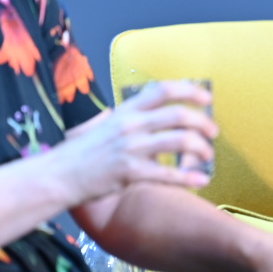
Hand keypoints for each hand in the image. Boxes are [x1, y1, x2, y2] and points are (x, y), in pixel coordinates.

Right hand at [57, 80, 217, 202]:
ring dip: (200, 149)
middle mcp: (130, 125)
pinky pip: (168, 174)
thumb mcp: (109, 125)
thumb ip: (135, 119)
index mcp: (126, 110)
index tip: (206, 98)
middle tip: (213, 133)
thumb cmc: (86, 152)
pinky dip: (189, 178)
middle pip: (178, 115)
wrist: (60, 175)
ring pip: (179, 141)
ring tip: (207, 156)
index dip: (189, 91)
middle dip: (203, 123)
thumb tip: (163, 117)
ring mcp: (131, 148)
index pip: (163, 90)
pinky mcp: (130, 173)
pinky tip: (201, 181)